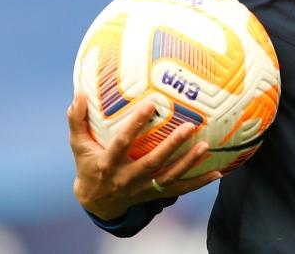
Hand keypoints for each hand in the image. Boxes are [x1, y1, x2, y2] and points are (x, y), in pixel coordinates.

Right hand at [68, 92, 221, 220]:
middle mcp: (127, 178)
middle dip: (171, 145)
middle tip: (189, 126)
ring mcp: (143, 188)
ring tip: (206, 146)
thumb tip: (79, 92)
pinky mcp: (155, 195)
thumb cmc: (88, 164)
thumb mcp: (78, 145)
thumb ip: (77, 119)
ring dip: (189, 163)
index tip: (150, 105)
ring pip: (169, 177)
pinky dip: (199, 183)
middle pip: (152, 162)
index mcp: (108, 163)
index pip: (122, 143)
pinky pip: (180, 189)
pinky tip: (218, 172)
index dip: (136, 124)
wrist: (97, 202)